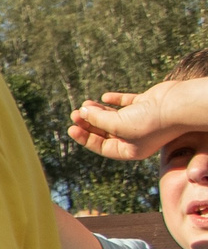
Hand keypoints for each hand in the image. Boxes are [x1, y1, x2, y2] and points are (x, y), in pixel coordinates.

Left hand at [68, 78, 207, 161]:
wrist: (178, 105)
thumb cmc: (149, 121)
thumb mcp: (117, 125)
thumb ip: (97, 119)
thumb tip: (82, 111)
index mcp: (131, 149)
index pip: (103, 147)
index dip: (85, 138)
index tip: (71, 128)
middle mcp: (137, 137)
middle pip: (107, 131)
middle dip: (90, 122)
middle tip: (75, 113)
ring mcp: (142, 120)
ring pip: (115, 117)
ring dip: (99, 111)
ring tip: (85, 104)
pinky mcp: (147, 104)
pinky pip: (127, 103)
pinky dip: (115, 100)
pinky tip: (103, 98)